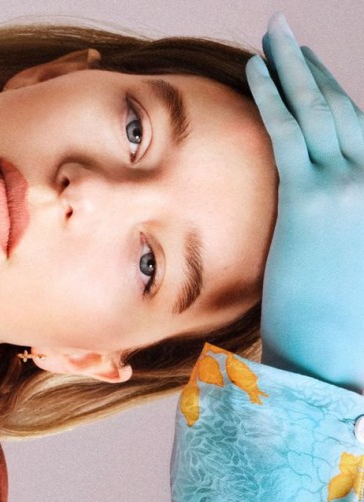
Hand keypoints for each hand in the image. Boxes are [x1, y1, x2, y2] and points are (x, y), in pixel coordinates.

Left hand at [247, 13, 363, 391]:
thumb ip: (335, 227)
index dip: (330, 97)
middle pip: (343, 109)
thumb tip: (312, 216)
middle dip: (312, 68)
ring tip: (273, 35)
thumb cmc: (335, 326)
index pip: (356, 133)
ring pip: (320, 110)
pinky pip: (290, 133)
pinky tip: (255, 68)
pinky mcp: (313, 200)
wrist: (333, 359)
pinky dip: (274, 96)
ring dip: (294, 67)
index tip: (306, 75)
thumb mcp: (343, 266)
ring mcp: (350, 186)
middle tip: (288, 36)